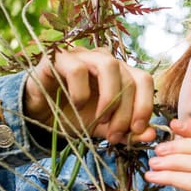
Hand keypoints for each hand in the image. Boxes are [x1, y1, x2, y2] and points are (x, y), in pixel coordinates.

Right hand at [24, 47, 155, 143]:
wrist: (38, 116)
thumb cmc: (74, 117)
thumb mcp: (105, 129)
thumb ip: (128, 132)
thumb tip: (152, 134)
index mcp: (120, 73)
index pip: (144, 80)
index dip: (145, 105)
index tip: (139, 131)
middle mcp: (104, 59)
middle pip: (129, 77)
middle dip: (126, 112)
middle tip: (114, 135)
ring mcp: (82, 55)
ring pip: (109, 65)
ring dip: (109, 99)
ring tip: (99, 121)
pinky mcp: (58, 58)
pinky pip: (77, 68)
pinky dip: (81, 92)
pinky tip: (77, 106)